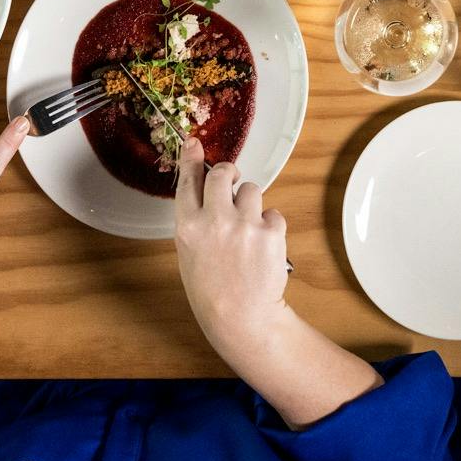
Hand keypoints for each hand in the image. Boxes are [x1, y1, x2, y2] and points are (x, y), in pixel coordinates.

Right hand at [175, 137, 291, 355]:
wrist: (241, 317)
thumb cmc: (212, 289)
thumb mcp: (190, 254)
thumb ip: (196, 222)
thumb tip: (207, 193)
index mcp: (188, 227)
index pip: (188, 182)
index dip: (192, 159)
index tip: (194, 143)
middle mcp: (214, 221)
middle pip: (223, 174)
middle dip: (229, 173)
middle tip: (232, 180)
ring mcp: (244, 225)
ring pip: (252, 190)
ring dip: (251, 204)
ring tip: (248, 231)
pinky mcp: (270, 232)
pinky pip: (273, 213)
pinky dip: (270, 225)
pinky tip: (262, 246)